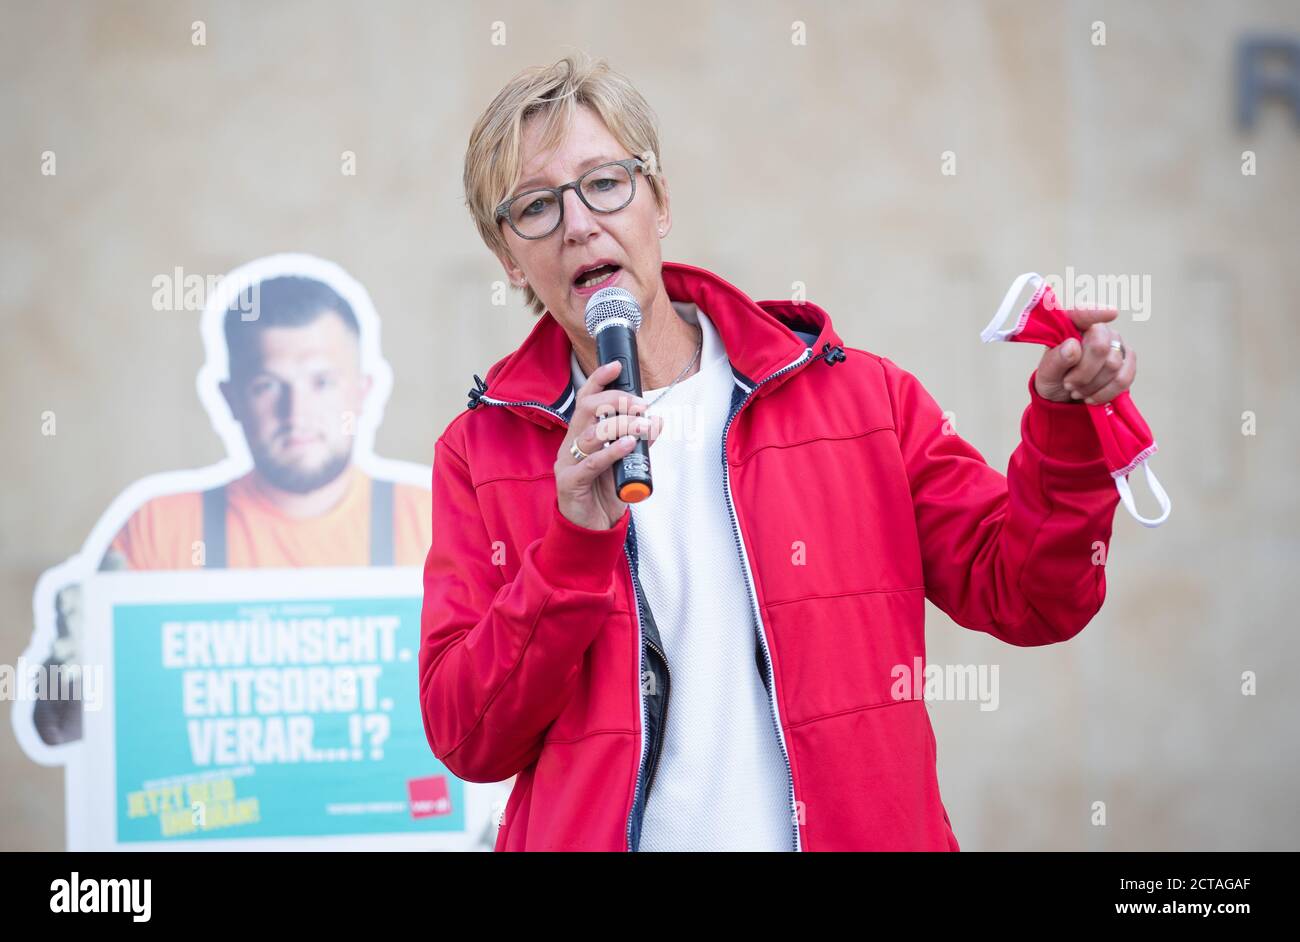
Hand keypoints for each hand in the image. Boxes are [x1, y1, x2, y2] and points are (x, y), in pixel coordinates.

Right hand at [554, 360, 663, 529]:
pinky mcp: (570, 482)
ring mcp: (568, 462)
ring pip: (591, 434)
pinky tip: (628, 444)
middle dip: (616, 401)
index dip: (598, 379)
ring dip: (620, 425)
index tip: (617, 366)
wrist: (589, 529)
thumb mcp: (624, 463)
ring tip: (642, 425)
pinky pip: (592, 462)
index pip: (586, 400)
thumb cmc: (603, 493)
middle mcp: (570, 444)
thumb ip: (637, 442)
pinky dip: (612, 451)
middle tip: (641, 405)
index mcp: (581, 435)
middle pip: (587, 410)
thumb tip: (656, 421)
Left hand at [1034, 306, 1136, 404]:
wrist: (1064, 397)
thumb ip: (1056, 360)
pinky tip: (1092, 396)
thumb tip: (1073, 346)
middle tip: (1068, 384)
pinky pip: (1124, 378)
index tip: (1112, 313)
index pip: (1083, 314)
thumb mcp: (1046, 372)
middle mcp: (1098, 330)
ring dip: (1091, 385)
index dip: (1097, 312)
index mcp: (1072, 325)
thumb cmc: (1054, 377)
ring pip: (1113, 365)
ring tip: (1077, 390)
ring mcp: (1116, 344)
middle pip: (1100, 347)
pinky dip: (1106, 392)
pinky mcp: (1128, 361)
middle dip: (1083, 372)